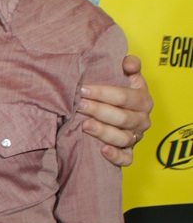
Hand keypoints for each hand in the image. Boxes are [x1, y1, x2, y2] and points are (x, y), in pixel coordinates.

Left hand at [79, 54, 150, 168]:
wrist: (119, 112)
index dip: (103, 93)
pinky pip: (126, 159)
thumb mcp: (127, 77)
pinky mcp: (129, 153)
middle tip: (79, 105)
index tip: (83, 89)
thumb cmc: (119, 93)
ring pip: (122, 138)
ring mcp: (136, 138)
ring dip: (103, 132)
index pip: (124, 97)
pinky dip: (115, 156)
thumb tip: (128, 63)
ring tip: (85, 125)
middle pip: (121, 117)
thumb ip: (130, 65)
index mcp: (143, 100)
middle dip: (98, 110)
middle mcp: (142, 120)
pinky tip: (102, 150)